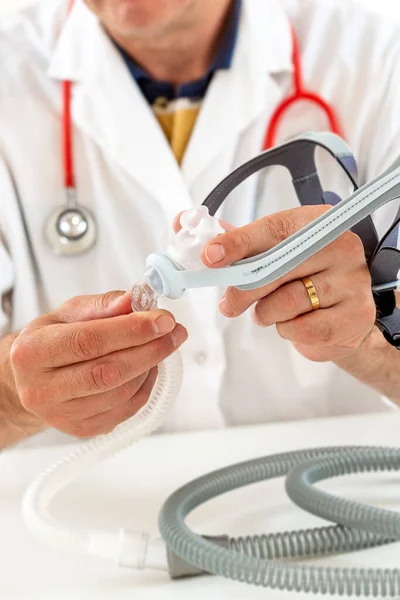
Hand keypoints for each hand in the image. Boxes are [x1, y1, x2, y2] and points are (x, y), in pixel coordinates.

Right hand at [10, 291, 187, 437]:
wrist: (33, 378)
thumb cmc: (52, 341)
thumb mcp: (69, 313)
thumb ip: (105, 305)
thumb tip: (138, 298)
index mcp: (32, 352)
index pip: (89, 341)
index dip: (131, 330)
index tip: (163, 320)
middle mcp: (41, 389)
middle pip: (108, 371)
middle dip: (150, 349)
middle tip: (174, 332)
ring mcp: (62, 415)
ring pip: (122, 393)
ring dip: (151, 366)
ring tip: (161, 345)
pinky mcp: (82, 430)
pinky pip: (126, 409)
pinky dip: (145, 385)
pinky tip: (148, 367)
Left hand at [201, 206, 375, 361]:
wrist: (342, 314)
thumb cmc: (300, 278)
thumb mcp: (272, 253)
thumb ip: (232, 240)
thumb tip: (183, 223)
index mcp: (316, 223)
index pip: (273, 229)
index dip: (237, 243)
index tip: (210, 256)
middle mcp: (339, 247)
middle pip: (276, 268)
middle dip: (242, 290)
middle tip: (228, 304)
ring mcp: (351, 281)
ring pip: (286, 302)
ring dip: (266, 313)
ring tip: (269, 311)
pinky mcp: (354, 316)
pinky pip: (302, 328)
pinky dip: (287, 330)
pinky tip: (293, 323)